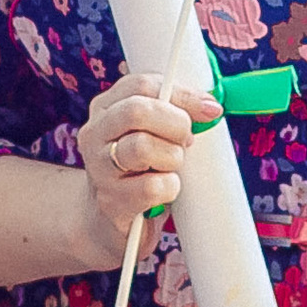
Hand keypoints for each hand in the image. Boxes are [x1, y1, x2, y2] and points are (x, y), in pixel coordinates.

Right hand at [75, 73, 223, 263]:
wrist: (110, 221)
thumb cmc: (140, 170)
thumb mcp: (154, 133)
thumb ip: (176, 112)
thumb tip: (211, 106)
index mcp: (106, 108)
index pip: (141, 85)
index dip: (182, 94)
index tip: (210, 108)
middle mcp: (95, 134)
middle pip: (137, 111)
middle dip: (175, 124)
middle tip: (187, 141)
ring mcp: (98, 169)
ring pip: (143, 147)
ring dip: (172, 158)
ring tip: (170, 168)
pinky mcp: (110, 202)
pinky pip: (152, 187)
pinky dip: (169, 188)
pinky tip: (164, 192)